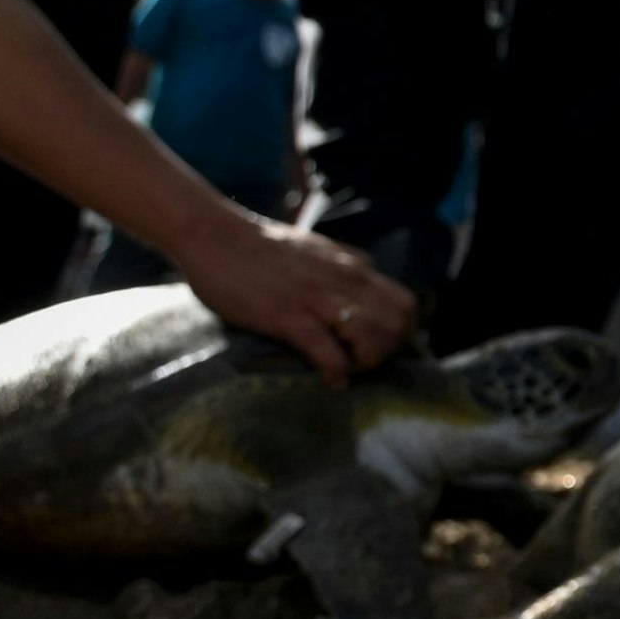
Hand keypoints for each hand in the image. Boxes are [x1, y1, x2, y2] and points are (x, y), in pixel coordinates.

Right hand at [168, 213, 420, 384]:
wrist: (213, 236)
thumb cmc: (261, 246)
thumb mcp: (318, 250)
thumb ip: (345, 267)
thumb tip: (367, 278)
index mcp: (354, 267)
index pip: (406, 304)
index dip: (401, 331)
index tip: (381, 343)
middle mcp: (345, 281)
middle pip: (398, 325)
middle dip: (388, 350)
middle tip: (363, 360)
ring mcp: (318, 299)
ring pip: (373, 338)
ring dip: (366, 362)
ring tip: (347, 369)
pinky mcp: (288, 316)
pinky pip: (329, 353)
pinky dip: (336, 373)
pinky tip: (330, 382)